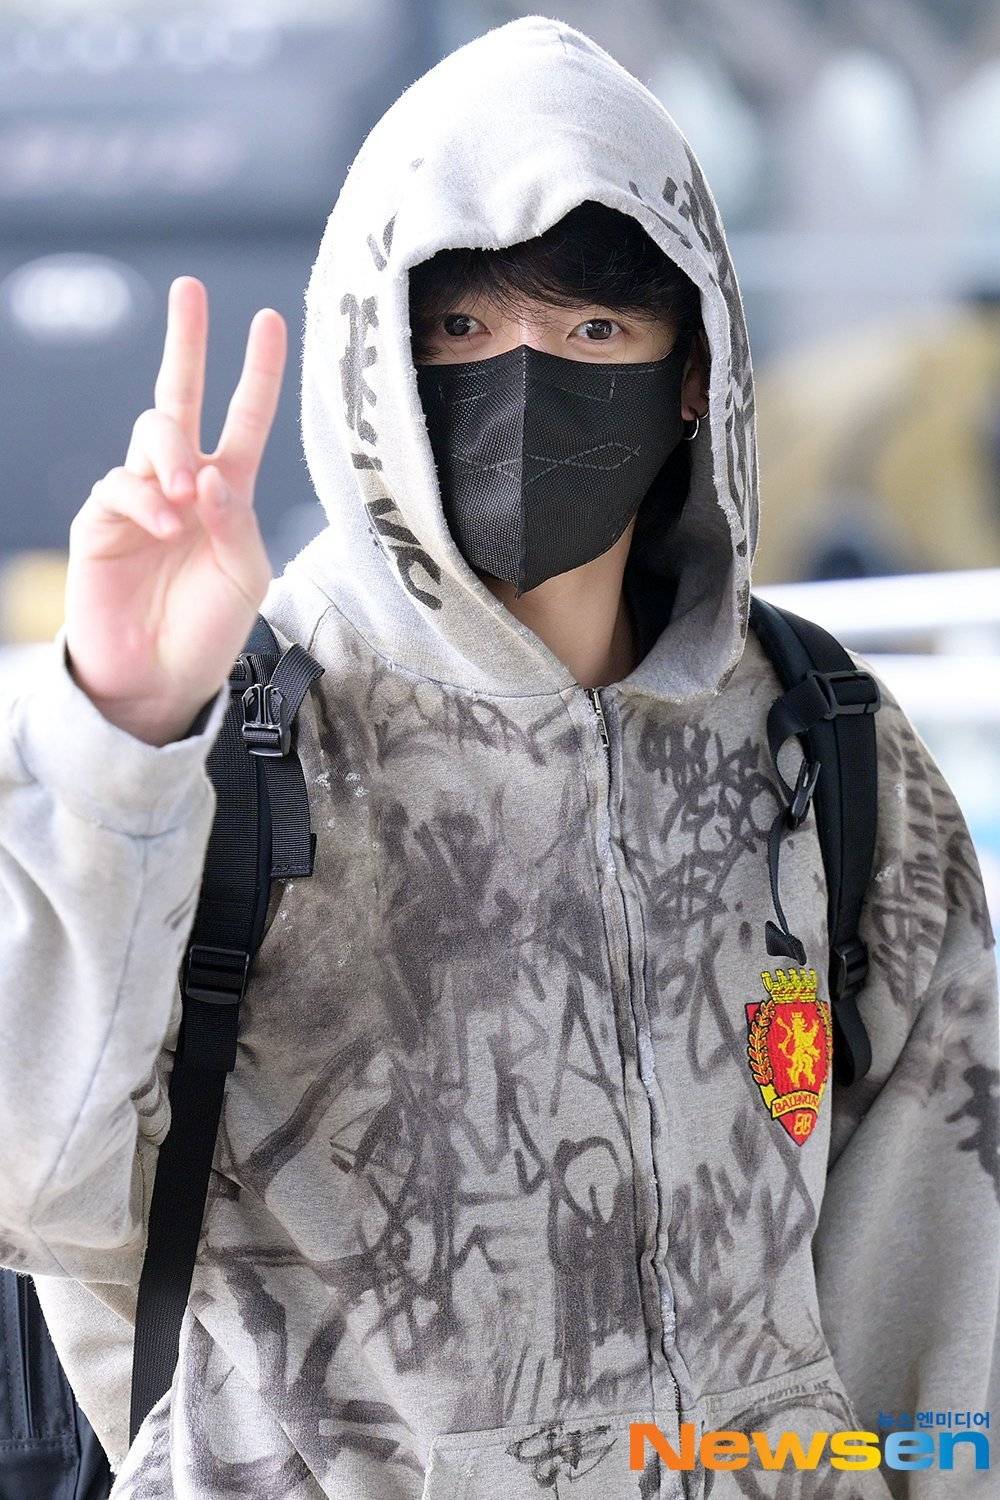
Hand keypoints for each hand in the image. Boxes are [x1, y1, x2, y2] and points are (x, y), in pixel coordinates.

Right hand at [64, 277, 285, 745]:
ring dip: (173, 452)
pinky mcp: (101, 519)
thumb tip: (209, 472)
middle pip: (180, 397)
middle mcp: (182, 484)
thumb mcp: (246, 577)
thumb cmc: (209, 630)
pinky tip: (166, 526)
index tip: (269, 320)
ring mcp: (139, 497)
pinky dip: (147, 501)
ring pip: (151, 434)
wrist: (159, 678)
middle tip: (189, 291)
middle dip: (186, 341)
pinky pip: (121, 485)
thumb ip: (237, 522)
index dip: (257, 372)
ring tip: (187, 496)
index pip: (243, 420)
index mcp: (228, 493)